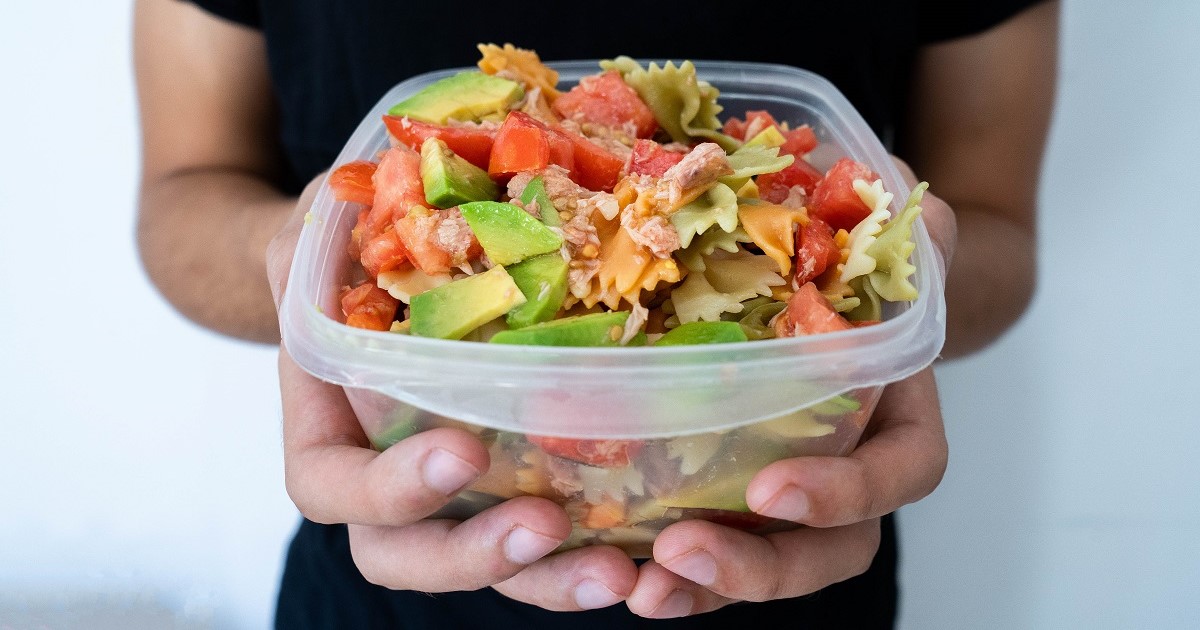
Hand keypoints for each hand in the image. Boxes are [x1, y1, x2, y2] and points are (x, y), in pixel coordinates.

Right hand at [266, 175, 638, 610]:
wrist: (383, 270)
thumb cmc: (349, 248)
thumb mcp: (323, 226)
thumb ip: (327, 230)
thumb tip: (359, 193)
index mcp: (327, 422)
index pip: (328, 485)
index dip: (388, 488)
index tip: (462, 453)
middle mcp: (383, 474)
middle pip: (404, 553)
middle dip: (474, 553)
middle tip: (546, 525)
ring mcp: (452, 490)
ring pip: (483, 563)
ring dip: (546, 578)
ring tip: (616, 570)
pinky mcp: (514, 482)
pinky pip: (543, 538)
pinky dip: (590, 550)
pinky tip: (648, 549)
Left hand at [624, 168, 954, 617]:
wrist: (830, 294)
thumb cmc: (863, 274)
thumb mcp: (892, 245)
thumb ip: (912, 237)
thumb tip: (916, 215)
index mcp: (900, 416)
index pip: (902, 472)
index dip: (847, 492)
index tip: (772, 489)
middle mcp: (852, 469)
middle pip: (832, 548)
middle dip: (763, 565)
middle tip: (684, 551)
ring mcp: (793, 491)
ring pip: (769, 562)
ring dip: (708, 585)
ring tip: (643, 587)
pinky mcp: (734, 494)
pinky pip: (716, 545)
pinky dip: (673, 567)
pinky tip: (620, 571)